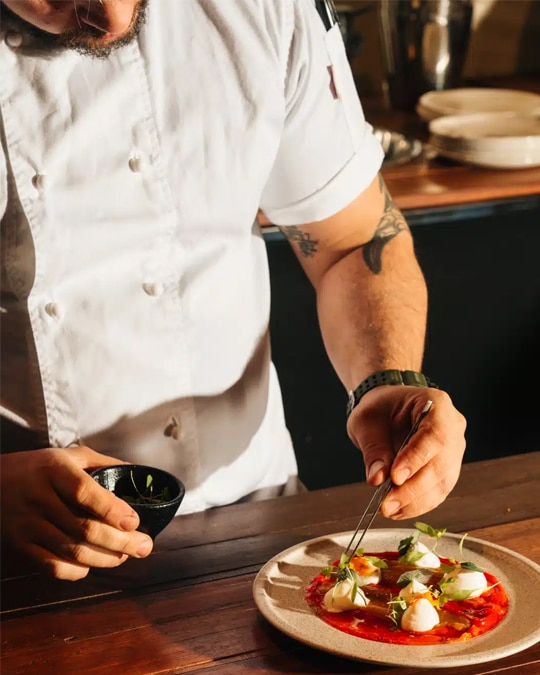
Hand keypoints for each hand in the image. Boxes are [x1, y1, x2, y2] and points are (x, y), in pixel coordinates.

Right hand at [1, 446, 153, 580]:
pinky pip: (53, 567)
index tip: (135, 521)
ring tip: (126, 555)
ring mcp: (27, 525)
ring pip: (72, 552)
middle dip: (121, 542)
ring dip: (105, 559)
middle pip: (84, 528)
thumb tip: (137, 474)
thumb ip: (102, 463)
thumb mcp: (68, 455)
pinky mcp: (21, 546)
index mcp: (54, 471)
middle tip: (144, 546)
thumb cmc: (37, 468)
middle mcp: (39, 498)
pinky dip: (78, 571)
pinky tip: (94, 565)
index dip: (112, 510)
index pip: (84, 492)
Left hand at [346, 386, 465, 518]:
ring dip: (415, 501)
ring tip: (388, 509)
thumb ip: (373, 448)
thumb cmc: (380, 408)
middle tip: (386, 503)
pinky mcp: (448, 469)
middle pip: (441, 464)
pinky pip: (438, 491)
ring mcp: (454, 450)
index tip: (395, 477)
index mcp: (438, 405)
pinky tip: (398, 510)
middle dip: (412, 488)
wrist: (388, 410)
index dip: (416, 458)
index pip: (435, 434)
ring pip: (442, 483)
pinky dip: (418, 504)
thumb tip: (377, 478)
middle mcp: (453, 428)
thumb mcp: (366, 421)